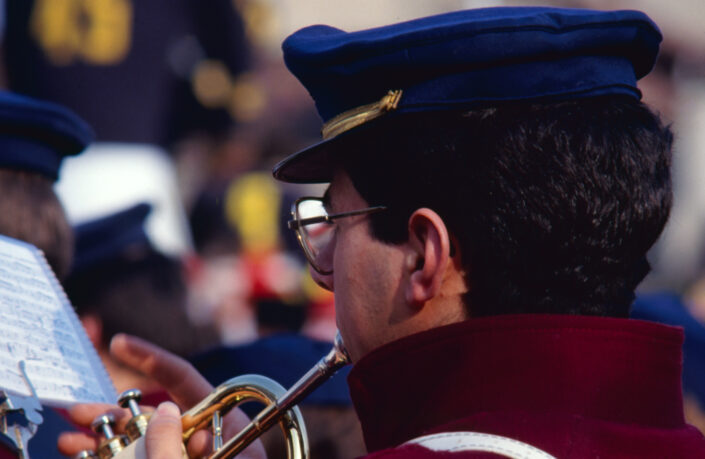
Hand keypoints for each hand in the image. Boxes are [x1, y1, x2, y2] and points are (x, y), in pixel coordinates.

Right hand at [58, 334, 265, 457]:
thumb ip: (177, 444)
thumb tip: (162, 412)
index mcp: (224, 421)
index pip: (185, 379)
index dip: (152, 358)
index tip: (120, 344)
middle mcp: (207, 435)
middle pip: (154, 412)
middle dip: (114, 410)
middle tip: (78, 412)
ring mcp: (192, 455)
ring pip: (144, 439)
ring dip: (106, 438)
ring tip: (71, 441)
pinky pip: (147, 457)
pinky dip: (118, 457)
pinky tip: (85, 455)